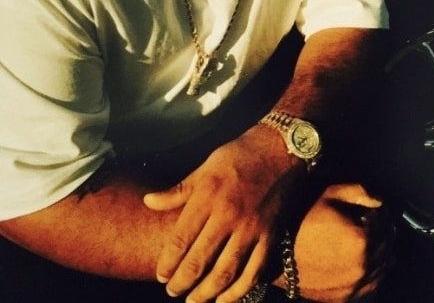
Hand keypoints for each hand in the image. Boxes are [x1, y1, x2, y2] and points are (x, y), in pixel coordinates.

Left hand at [144, 126, 300, 301]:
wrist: (282, 149)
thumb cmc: (240, 155)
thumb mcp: (206, 166)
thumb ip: (179, 190)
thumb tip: (148, 201)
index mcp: (208, 197)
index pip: (180, 240)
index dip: (167, 263)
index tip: (161, 275)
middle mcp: (228, 215)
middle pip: (199, 261)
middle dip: (182, 282)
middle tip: (173, 291)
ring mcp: (251, 228)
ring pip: (225, 272)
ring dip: (207, 293)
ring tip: (194, 301)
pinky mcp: (271, 235)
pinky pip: (254, 271)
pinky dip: (239, 290)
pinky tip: (227, 299)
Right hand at [291, 183, 395, 301]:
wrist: (275, 252)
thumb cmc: (302, 218)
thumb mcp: (330, 194)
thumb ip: (360, 192)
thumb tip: (381, 201)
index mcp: (362, 239)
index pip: (385, 220)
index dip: (379, 210)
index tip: (371, 206)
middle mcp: (363, 267)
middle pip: (387, 244)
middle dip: (382, 230)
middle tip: (371, 220)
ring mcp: (354, 286)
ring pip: (383, 267)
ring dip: (380, 251)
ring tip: (368, 239)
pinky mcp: (344, 298)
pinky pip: (371, 285)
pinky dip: (373, 272)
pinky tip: (365, 261)